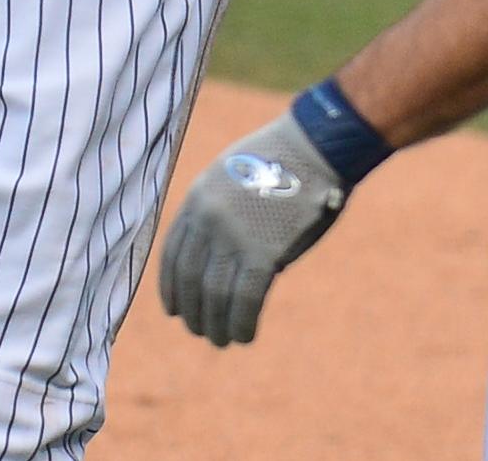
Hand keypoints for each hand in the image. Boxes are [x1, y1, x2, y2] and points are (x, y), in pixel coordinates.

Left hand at [157, 109, 349, 346]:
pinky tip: (246, 336)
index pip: (172, 253)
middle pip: (189, 279)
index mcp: (197, 197)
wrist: (316, 146)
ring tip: (223, 340)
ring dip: (216, 325)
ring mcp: (234, 236)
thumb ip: (219, 212)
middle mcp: (208, 219)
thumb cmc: (282, 160)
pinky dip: (242, 324)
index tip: (173, 310)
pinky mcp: (263, 252)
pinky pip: (245, 300)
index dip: (170, 287)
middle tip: (201, 332)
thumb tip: (220, 256)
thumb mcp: (233, 176)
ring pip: (214, 296)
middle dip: (193, 313)